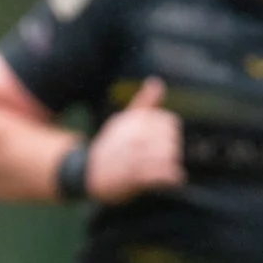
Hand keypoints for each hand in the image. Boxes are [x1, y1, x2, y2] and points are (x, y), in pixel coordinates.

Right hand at [85, 77, 184, 202]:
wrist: (88, 173)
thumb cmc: (110, 147)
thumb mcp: (123, 121)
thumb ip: (143, 103)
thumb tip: (157, 82)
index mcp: (133, 122)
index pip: (168, 122)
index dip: (172, 132)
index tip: (167, 142)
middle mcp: (133, 137)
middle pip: (170, 140)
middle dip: (174, 150)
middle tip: (170, 158)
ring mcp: (132, 157)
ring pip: (167, 157)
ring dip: (173, 164)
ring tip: (172, 170)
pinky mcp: (132, 177)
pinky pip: (161, 174)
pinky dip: (172, 177)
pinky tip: (174, 180)